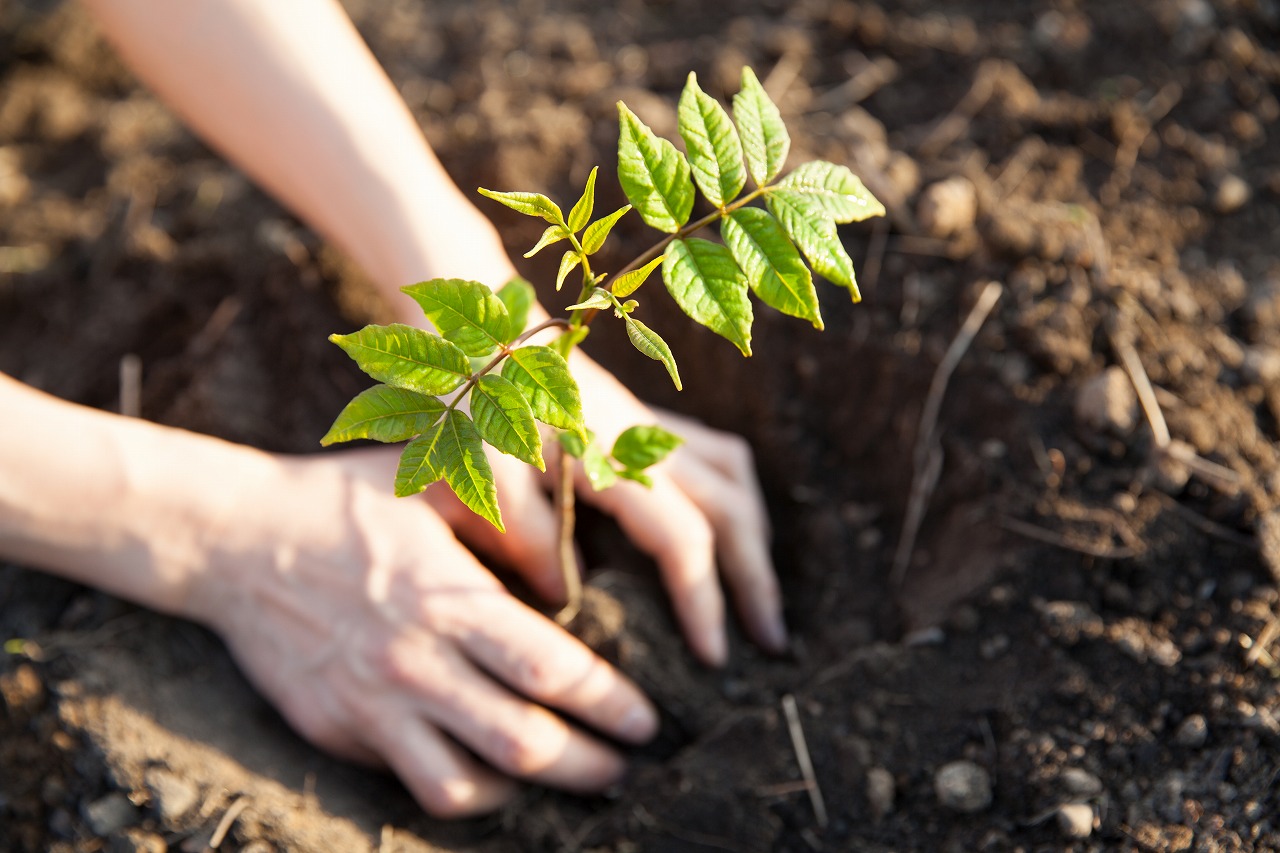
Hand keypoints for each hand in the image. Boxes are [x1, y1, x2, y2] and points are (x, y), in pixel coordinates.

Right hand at [187, 446, 658, 816]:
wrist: (233, 538)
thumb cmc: (345, 501)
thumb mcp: (432, 485)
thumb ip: (507, 521)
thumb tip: (566, 577)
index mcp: (447, 598)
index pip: (551, 669)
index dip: (609, 703)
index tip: (645, 720)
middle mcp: (414, 661)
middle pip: (523, 742)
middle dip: (588, 765)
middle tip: (623, 767)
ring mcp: (370, 705)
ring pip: (465, 785)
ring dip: (528, 792)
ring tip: (564, 780)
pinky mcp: (336, 731)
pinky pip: (410, 785)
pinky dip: (462, 792)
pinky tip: (490, 777)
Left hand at [425, 348, 786, 666]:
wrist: (481, 332)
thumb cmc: (476, 402)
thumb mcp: (486, 473)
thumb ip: (528, 535)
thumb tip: (567, 598)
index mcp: (615, 459)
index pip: (684, 539)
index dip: (703, 600)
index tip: (713, 658)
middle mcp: (649, 440)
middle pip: (733, 511)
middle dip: (756, 579)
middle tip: (771, 643)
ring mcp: (652, 426)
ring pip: (736, 479)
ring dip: (753, 537)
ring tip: (756, 593)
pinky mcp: (644, 420)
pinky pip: (717, 457)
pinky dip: (734, 499)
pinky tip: (723, 533)